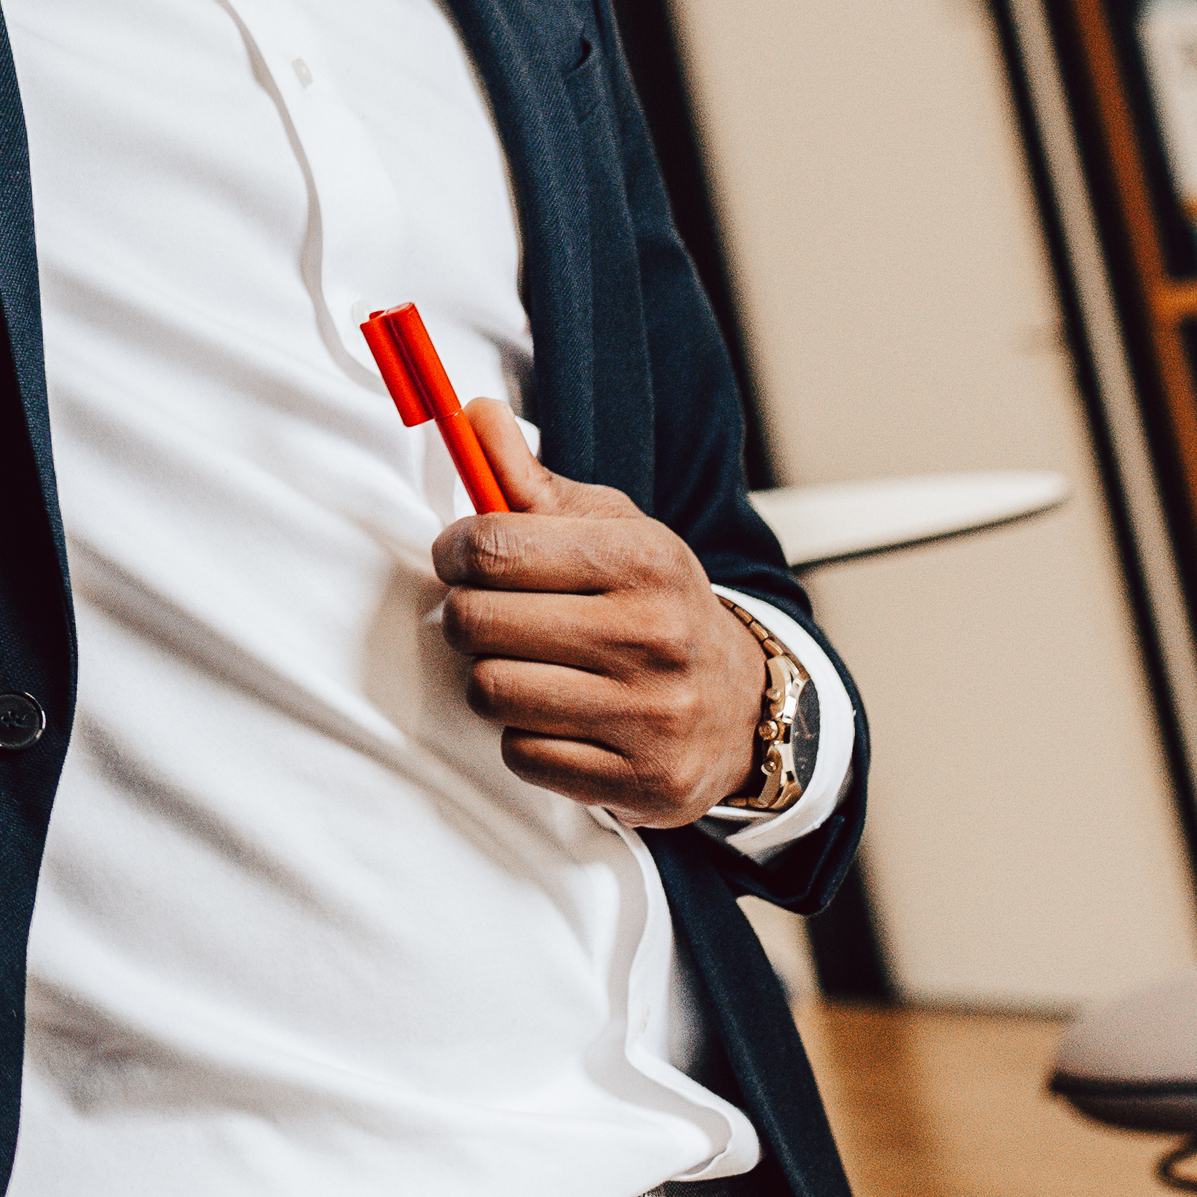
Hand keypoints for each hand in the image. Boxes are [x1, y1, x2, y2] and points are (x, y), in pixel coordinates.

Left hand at [429, 396, 769, 829]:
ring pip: (490, 692)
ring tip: (526, 665)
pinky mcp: (641, 780)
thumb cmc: (654, 603)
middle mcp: (653, 637)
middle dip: (466, 617)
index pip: (492, 546)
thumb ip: (530, 480)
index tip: (461, 558)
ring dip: (491, 680)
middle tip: (488, 617)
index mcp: (643, 560)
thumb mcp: (611, 529)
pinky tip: (560, 715)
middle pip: (478, 623)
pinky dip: (524, 737)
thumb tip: (473, 416)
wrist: (742, 705)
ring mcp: (651, 715)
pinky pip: (522, 754)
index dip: (454, 551)